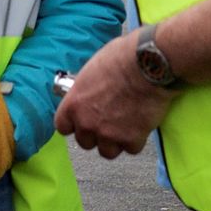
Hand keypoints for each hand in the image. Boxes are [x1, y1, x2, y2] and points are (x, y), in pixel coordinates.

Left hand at [54, 30, 175, 158]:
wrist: (148, 65)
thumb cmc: (121, 59)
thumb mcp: (91, 70)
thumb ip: (86, 89)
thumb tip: (90, 92)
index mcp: (73, 104)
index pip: (63, 126)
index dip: (74, 125)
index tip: (81, 121)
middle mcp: (87, 122)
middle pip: (85, 142)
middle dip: (96, 134)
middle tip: (108, 122)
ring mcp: (109, 133)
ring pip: (107, 151)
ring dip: (115, 142)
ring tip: (125, 128)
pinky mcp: (131, 139)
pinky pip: (131, 149)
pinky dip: (136, 140)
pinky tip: (140, 126)